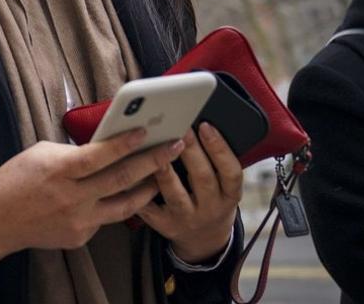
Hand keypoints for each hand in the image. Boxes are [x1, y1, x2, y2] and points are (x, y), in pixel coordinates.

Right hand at [0, 129, 185, 273]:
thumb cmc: (15, 179)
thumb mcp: (40, 153)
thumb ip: (73, 151)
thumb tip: (104, 145)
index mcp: (59, 170)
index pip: (99, 155)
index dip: (125, 143)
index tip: (147, 130)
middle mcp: (71, 198)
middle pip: (121, 178)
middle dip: (153, 160)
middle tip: (174, 145)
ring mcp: (78, 221)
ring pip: (124, 205)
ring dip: (148, 187)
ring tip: (164, 172)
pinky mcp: (80, 237)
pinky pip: (106, 217)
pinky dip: (117, 203)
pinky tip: (130, 192)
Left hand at [136, 123, 241, 263]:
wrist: (203, 239)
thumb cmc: (209, 197)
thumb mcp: (222, 185)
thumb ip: (213, 161)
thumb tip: (193, 123)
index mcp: (229, 195)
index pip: (231, 171)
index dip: (220, 148)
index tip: (205, 125)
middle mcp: (211, 208)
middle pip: (202, 179)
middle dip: (191, 151)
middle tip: (178, 127)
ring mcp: (187, 218)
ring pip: (175, 195)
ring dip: (165, 172)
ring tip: (155, 149)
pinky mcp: (165, 226)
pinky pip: (151, 208)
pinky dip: (140, 191)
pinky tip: (132, 173)